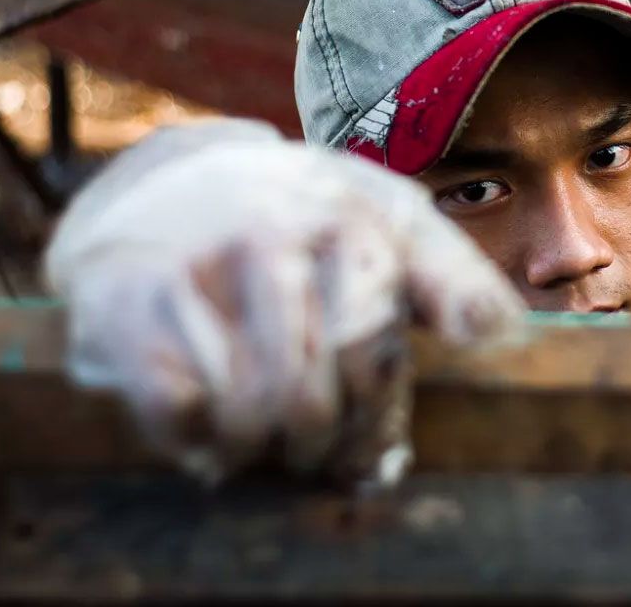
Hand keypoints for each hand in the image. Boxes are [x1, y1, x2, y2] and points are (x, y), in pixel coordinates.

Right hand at [44, 120, 524, 485]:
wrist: (166, 181)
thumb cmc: (301, 219)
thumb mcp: (387, 223)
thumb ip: (452, 276)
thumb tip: (505, 335)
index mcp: (353, 215)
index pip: (380, 351)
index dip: (374, 416)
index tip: (369, 440)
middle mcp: (275, 229)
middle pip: (317, 395)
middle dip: (320, 442)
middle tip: (315, 444)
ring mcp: (198, 260)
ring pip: (250, 411)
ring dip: (260, 448)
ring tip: (266, 436)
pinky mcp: (125, 297)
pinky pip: (177, 410)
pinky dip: (196, 439)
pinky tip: (207, 423)